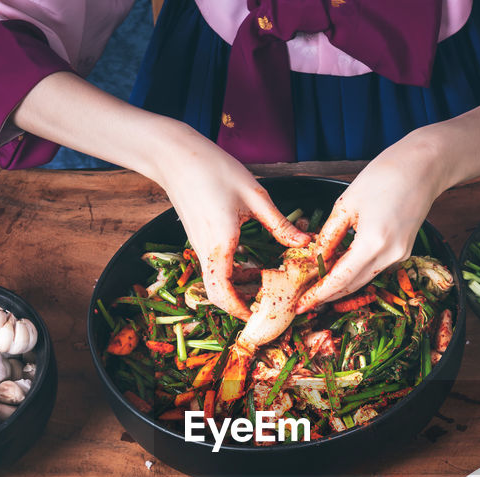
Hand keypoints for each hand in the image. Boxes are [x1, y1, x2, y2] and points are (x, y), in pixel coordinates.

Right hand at [12, 74, 310, 319]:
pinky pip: (216, 268)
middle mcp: (207, 251)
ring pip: (217, 282)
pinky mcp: (200, 239)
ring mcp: (200, 247)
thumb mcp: (255, 196)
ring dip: (239, 291)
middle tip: (268, 307)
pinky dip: (234, 276)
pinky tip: (255, 268)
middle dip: (241, 307)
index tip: (259, 317)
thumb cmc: (213, 169)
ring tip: (267, 289)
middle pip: (218, 294)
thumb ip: (279, 224)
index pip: (224, 292)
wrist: (175, 156)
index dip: (239, 311)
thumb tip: (305, 243)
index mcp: (221, 244)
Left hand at [294, 138, 445, 312]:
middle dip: (328, 295)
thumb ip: (329, 235)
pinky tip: (340, 269)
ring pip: (364, 278)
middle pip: (353, 285)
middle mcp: (390, 255)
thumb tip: (315, 258)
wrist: (423, 167)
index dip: (319, 294)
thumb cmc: (383, 176)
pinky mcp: (404, 250)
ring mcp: (400, 255)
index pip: (341, 279)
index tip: (301, 306)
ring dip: (342, 285)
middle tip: (304, 302)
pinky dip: (356, 271)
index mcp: (373, 242)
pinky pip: (375, 267)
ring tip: (318, 288)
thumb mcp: (346, 204)